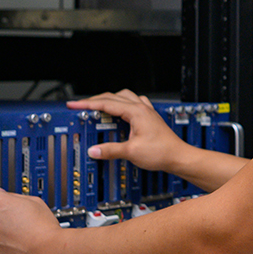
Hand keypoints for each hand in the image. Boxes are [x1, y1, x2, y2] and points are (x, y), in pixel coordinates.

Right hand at [67, 89, 188, 171]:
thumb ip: (110, 150)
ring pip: (124, 97)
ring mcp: (146, 111)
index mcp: (136, 112)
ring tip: (97, 107)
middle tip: (80, 106)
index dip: (87, 104)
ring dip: (109, 100)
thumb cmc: (162, 152)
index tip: (74, 105)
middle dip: (95, 100)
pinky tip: (118, 112)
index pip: (106, 103)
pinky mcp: (149, 118)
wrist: (178, 156)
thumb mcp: (131, 152)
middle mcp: (142, 108)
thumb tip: (94, 150)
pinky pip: (132, 104)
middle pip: (114, 96)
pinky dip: (121, 105)